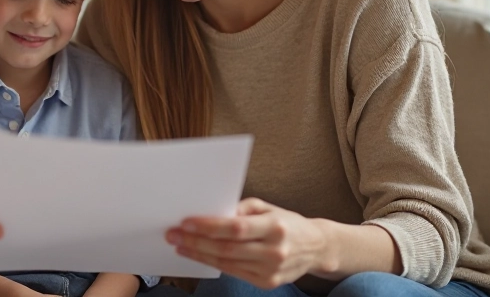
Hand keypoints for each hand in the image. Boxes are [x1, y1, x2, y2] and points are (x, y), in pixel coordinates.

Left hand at [166, 198, 329, 288]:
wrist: (315, 247)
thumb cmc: (286, 223)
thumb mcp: (267, 207)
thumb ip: (240, 209)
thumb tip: (211, 211)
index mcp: (275, 227)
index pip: (235, 228)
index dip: (208, 226)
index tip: (186, 223)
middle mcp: (274, 250)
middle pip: (227, 248)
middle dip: (196, 242)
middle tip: (173, 235)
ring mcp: (271, 270)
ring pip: (227, 263)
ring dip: (199, 254)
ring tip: (180, 246)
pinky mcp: (267, 283)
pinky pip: (234, 272)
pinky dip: (213, 264)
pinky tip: (198, 256)